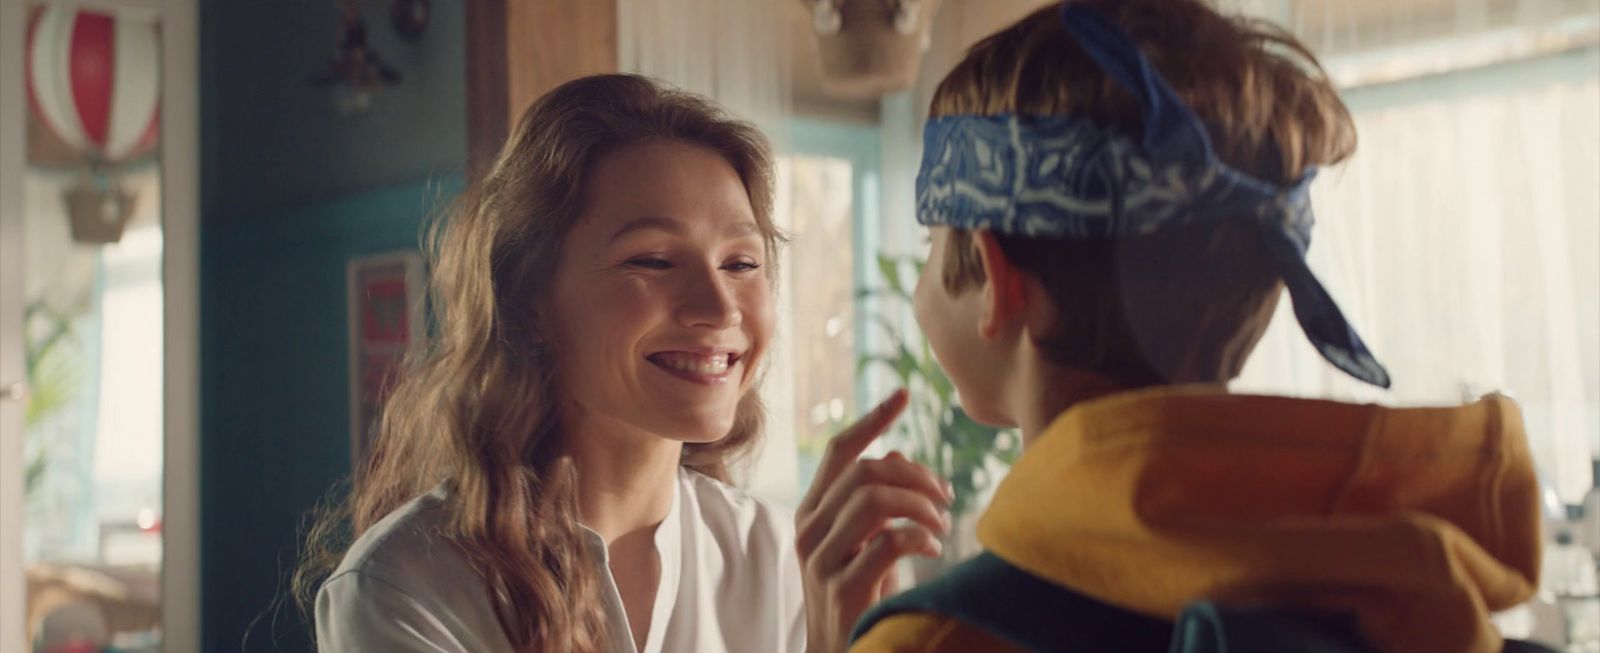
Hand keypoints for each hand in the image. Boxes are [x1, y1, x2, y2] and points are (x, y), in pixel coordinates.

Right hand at [797, 389, 953, 652]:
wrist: (842, 652)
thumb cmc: (859, 595)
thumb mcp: (864, 541)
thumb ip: (873, 499)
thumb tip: (896, 455)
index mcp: (812, 512)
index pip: (841, 451)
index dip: (873, 420)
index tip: (904, 395)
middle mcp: (809, 530)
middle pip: (865, 472)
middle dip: (916, 476)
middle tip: (946, 496)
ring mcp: (822, 560)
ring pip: (874, 500)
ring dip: (920, 506)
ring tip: (941, 524)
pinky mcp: (842, 588)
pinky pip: (887, 542)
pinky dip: (919, 537)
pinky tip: (932, 548)